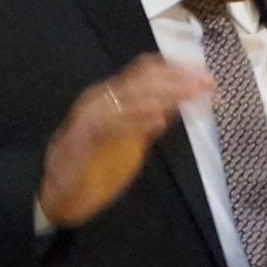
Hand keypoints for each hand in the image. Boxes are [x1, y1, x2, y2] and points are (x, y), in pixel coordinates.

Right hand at [37, 55, 213, 227]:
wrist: (57, 196)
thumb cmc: (93, 170)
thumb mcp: (129, 143)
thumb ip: (148, 123)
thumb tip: (176, 107)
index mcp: (110, 97)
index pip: (145, 72)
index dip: (178, 70)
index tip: (206, 76)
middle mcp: (100, 99)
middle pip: (143, 78)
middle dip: (179, 79)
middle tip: (209, 83)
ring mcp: (90, 115)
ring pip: (130, 95)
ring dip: (165, 93)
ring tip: (193, 93)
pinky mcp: (81, 138)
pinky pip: (111, 124)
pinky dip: (135, 118)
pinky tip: (158, 117)